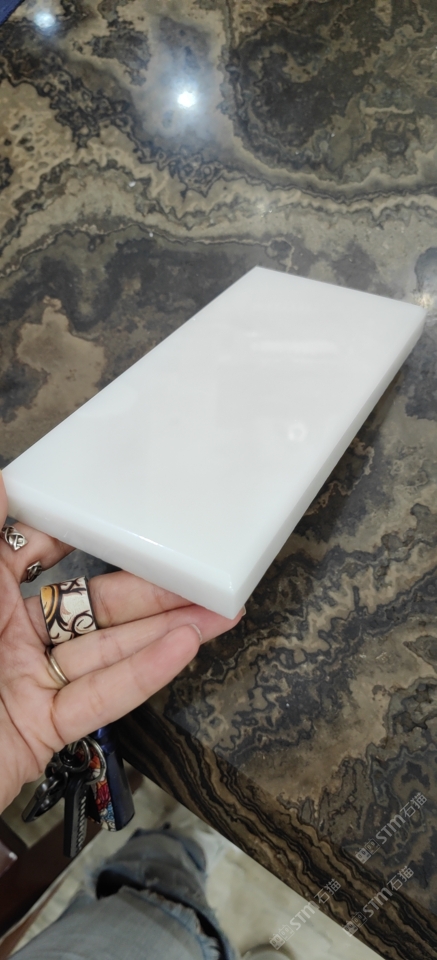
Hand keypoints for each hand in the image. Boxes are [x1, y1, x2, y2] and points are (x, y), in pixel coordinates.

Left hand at [0, 473, 242, 811]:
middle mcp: (9, 637)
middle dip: (150, 589)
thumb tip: (1, 480)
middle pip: (92, 604)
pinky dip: (143, 674)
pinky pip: (100, 698)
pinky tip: (183, 648)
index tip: (128, 515)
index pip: (38, 554)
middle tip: (197, 570)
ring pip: (107, 650)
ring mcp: (28, 683)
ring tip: (217, 611)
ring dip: (165, 630)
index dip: (83, 534)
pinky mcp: (42, 729)